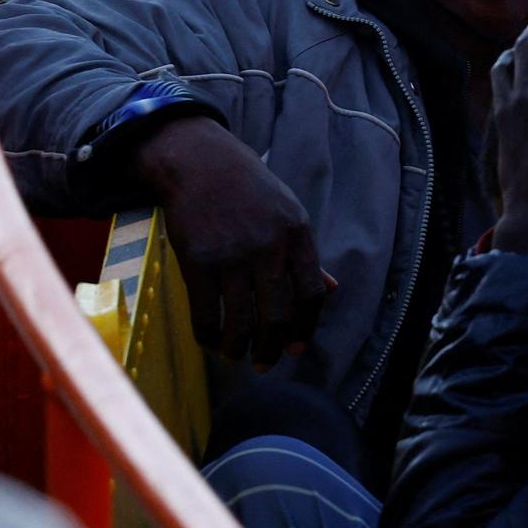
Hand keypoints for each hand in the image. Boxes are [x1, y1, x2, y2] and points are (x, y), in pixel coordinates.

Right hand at [134, 116, 327, 369]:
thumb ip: (308, 256)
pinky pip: (205, 313)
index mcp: (298, 235)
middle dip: (272, 349)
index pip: (312, 293)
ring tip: (237, 356)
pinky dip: (209, 336)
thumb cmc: (252, 190)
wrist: (202, 164)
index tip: (297, 348)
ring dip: (239, 349)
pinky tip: (212, 342)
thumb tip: (330, 291)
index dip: (306, 328)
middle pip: (277, 314)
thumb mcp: (290, 213)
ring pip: (240, 321)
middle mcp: (268, 247)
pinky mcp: (197, 261)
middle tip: (265, 363)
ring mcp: (231, 256)